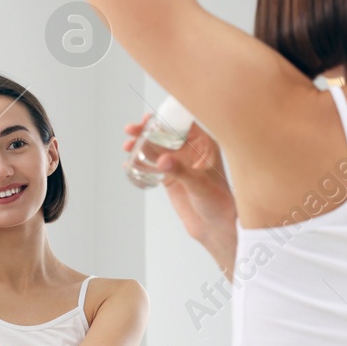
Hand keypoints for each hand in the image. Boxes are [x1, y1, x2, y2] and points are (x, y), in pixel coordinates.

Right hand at [124, 114, 235, 245]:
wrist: (215, 227)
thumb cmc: (219, 203)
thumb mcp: (200, 184)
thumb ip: (181, 172)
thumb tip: (162, 160)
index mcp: (204, 145)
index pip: (182, 124)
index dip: (165, 118)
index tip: (149, 117)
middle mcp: (191, 151)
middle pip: (165, 133)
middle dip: (147, 130)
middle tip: (131, 130)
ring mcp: (179, 164)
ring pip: (156, 148)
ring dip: (140, 145)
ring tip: (127, 146)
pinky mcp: (170, 177)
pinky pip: (152, 165)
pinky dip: (140, 162)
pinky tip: (129, 162)